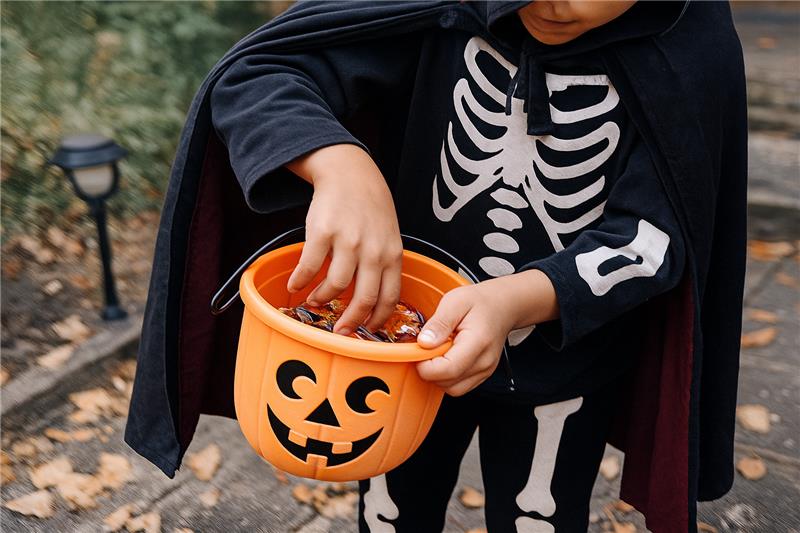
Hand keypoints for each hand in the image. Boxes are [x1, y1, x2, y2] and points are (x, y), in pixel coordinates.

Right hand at [284, 144, 402, 334]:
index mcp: (392, 253)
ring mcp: (348, 241)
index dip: (377, 319)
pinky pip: (310, 266)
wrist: (350, 172)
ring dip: (322, 299)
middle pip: (364, 298)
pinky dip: (301, 281)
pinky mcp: (323, 232)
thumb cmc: (370, 206)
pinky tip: (296, 285)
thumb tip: (371, 300)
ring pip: (336, 286)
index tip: (367, 331)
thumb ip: (383, 264)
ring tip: (315, 300)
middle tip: (340, 330)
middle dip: (351, 321)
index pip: (389, 297)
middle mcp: (373, 250)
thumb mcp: (388, 235)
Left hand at [416, 270, 558, 395]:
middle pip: (448, 382)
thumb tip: (424, 343)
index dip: (426, 366)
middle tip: (428, 348)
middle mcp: (484, 362)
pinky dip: (447, 377)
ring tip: (439, 351)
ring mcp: (485, 371)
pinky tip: (446, 357)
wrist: (502, 306)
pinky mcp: (482, 375)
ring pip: (452, 389)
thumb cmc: (479, 302)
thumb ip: (439, 323)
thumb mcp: (455, 301)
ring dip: (438, 375)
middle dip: (430, 370)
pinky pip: (459, 386)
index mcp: (478, 342)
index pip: (448, 369)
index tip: (418, 351)